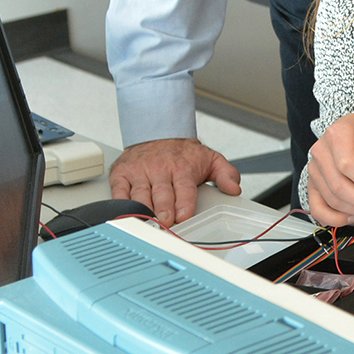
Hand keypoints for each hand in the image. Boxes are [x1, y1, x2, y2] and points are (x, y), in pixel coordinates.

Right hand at [109, 138, 241, 226]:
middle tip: (165, 222)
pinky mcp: (122, 174)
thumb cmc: (184, 153)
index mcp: (182, 168)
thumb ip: (226, 174)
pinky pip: (119, 190)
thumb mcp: (211, 159)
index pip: (185, 188)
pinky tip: (123, 213)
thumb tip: (234, 189)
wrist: (158, 132)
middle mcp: (160, 170)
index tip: (184, 215)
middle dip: (163, 209)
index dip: (185, 202)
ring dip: (143, 209)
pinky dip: (119, 202)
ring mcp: (140, 172)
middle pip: (162, 193)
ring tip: (146, 222)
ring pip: (140, 193)